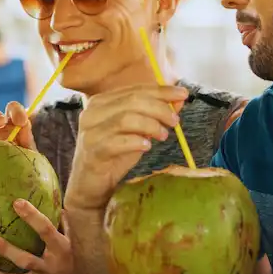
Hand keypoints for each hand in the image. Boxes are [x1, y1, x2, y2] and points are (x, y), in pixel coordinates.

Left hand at [0, 199, 76, 273]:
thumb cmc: (80, 256)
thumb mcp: (77, 237)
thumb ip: (64, 219)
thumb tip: (51, 195)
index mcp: (62, 249)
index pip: (46, 230)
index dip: (32, 217)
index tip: (17, 203)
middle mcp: (51, 268)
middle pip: (26, 260)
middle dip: (7, 250)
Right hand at [64, 84, 187, 210]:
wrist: (90, 184)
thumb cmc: (113, 155)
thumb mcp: (136, 132)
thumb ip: (154, 115)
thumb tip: (178, 101)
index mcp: (102, 101)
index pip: (135, 89)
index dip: (161, 90)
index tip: (183, 94)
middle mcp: (93, 112)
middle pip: (132, 100)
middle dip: (159, 108)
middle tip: (175, 121)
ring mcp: (91, 131)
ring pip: (126, 119)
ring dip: (151, 125)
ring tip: (163, 135)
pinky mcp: (93, 150)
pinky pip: (117, 142)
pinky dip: (136, 142)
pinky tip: (147, 146)